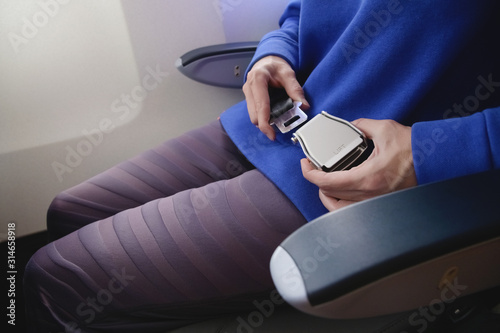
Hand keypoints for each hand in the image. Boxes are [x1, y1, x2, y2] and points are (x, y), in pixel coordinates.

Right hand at [243, 56, 309, 139]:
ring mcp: (247, 93)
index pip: (261, 106)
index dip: (265, 123)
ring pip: (253, 115)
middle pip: (254, 115)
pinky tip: (272, 115)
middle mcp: (249, 87)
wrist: (267, 60)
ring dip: (264, 121)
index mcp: (258, 79)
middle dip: (265, 124)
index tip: (272, 134)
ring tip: (277, 121)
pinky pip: (254, 112)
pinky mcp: (249, 98)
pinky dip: (263, 117)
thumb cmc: (275, 65)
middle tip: (278, 129)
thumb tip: (304, 105)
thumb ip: (295, 89)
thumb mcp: (288, 74)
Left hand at [301, 118, 416, 210]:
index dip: (310, 175)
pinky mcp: (380, 204)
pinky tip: (339, 192)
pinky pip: (352, 210)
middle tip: (312, 168)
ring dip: (326, 195)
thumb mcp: (385, 129)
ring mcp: (375, 202)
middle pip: (329, 196)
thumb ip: (362, 126)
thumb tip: (350, 126)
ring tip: (322, 181)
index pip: (327, 183)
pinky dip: (340, 203)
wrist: (437, 162)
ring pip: (339, 208)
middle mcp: (369, 195)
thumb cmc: (416, 149)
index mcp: (367, 178)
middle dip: (316, 181)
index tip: (305, 165)